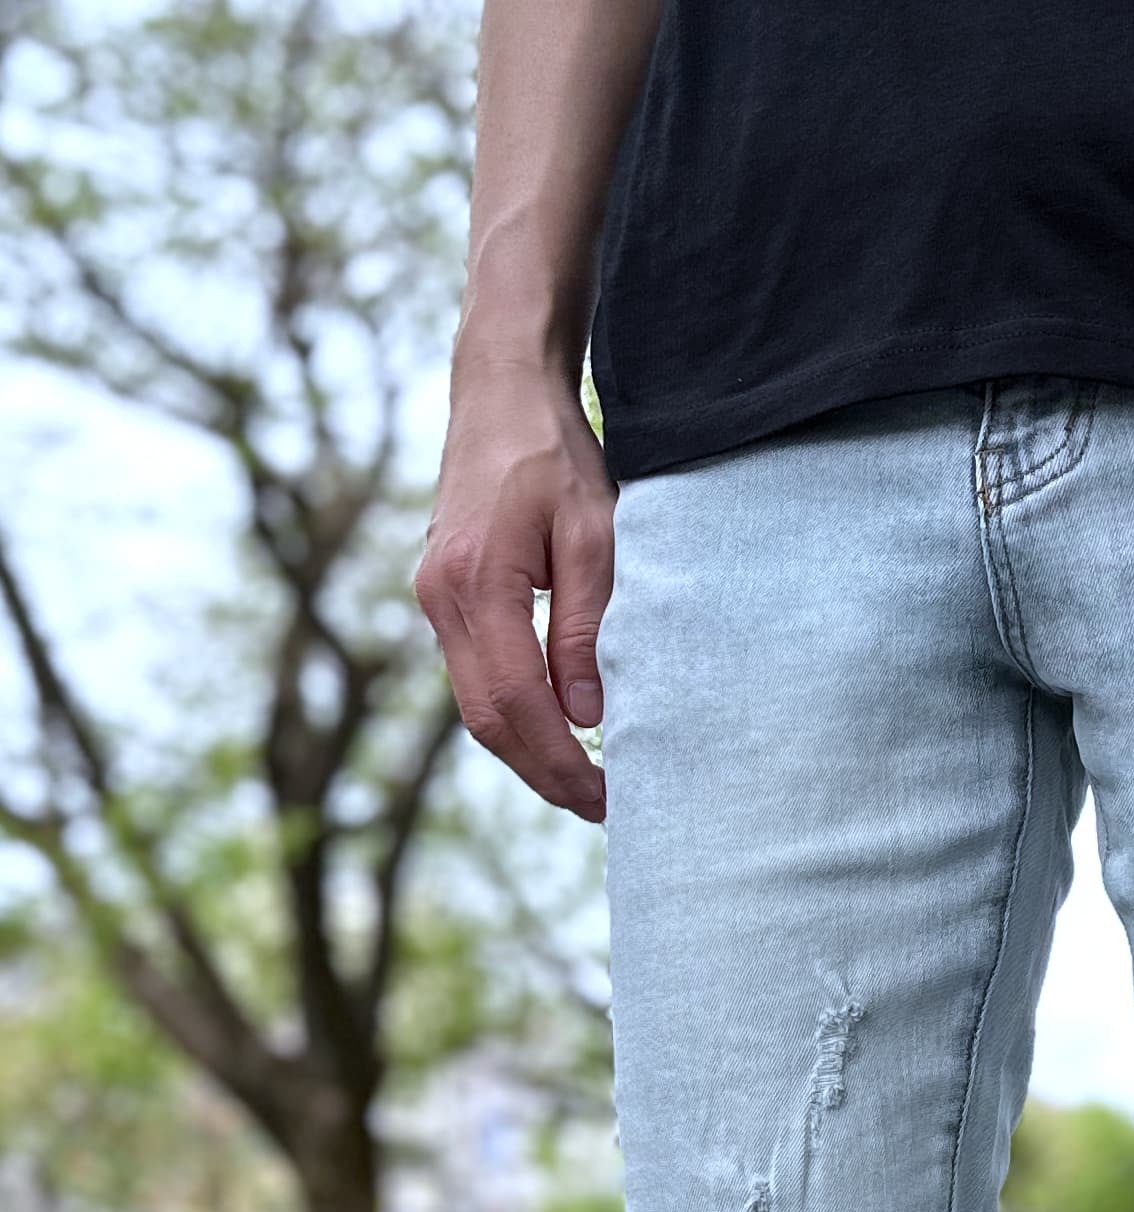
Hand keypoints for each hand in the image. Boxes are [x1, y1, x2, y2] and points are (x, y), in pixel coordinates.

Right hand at [416, 370, 614, 822]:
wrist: (500, 390)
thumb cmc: (554, 453)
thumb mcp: (593, 534)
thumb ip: (586, 626)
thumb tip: (586, 717)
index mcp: (476, 584)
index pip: (518, 703)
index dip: (561, 762)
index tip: (607, 798)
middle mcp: (442, 599)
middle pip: (488, 719)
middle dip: (544, 773)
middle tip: (602, 808)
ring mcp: (435, 599)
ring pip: (476, 705)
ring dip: (527, 751)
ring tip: (584, 783)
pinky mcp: (444, 596)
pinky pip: (475, 676)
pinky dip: (514, 715)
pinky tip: (558, 733)